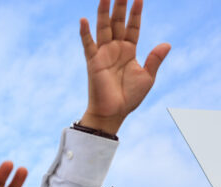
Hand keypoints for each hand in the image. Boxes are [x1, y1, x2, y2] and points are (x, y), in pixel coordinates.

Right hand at [79, 0, 170, 133]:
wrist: (113, 112)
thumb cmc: (129, 98)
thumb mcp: (147, 77)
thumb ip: (155, 59)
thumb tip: (166, 44)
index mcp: (129, 51)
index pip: (132, 27)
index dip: (136, 13)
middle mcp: (115, 49)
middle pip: (118, 22)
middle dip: (120, 6)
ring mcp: (103, 54)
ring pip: (103, 28)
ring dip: (104, 12)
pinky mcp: (92, 62)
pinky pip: (88, 45)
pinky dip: (85, 33)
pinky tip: (83, 20)